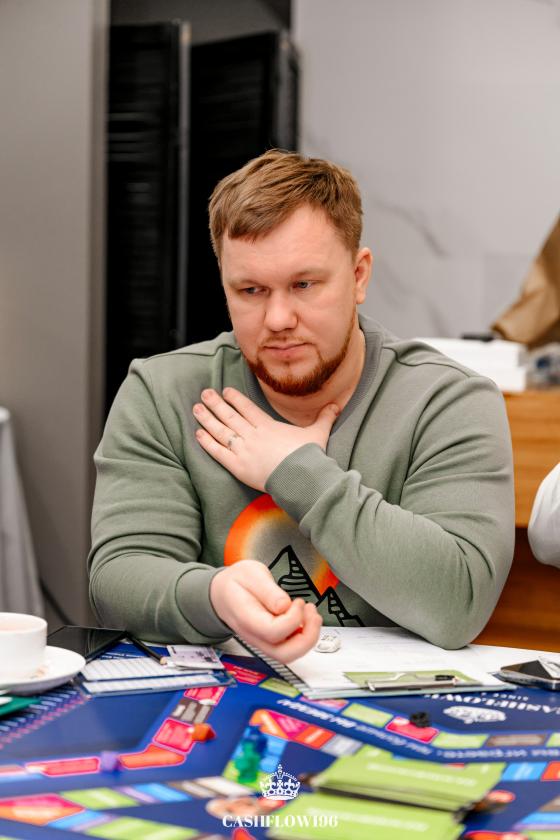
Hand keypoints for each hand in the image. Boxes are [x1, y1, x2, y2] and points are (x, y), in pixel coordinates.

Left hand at [193, 387, 338, 490]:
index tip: (226, 391)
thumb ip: (324, 418)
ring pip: (221, 431)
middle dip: (216, 403)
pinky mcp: (238, 466)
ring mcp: (243, 450)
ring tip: (196, 408)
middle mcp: (252, 435)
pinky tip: (198, 434)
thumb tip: (337, 405)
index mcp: (268, 426)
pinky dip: (207, 442)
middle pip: (230, 416)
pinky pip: (218, 452)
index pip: (247, 408)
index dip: (235, 398)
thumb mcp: (318, 433)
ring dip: (207, 419)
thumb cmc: (309, 456)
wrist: (301, 477)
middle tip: (205, 393)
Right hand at [210, 560, 322, 662]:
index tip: (297, 601)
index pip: (273, 632)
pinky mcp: (271, 640)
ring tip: (311, 614)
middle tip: (311, 612)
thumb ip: (267, 589)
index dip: (293, 618)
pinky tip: (305, 618)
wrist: (222, 593)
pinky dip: (304, 635)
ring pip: (289, 654)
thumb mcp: (250, 574)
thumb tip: (285, 605)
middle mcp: (255, 635)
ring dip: (308, 637)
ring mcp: (263, 641)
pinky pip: (290, 647)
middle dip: (307, 636)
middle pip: (284, 654)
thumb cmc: (236, 583)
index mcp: (246, 617)